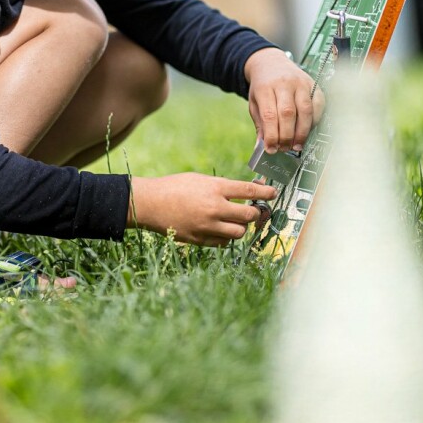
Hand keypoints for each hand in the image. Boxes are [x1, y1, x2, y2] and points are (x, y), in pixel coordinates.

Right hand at [129, 174, 276, 246]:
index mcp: (215, 188)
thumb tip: (246, 192)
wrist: (149, 203)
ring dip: (241, 227)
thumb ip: (222, 187)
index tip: (273, 193)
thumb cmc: (174, 187)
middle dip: (255, 213)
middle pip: (249, 215)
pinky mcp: (200, 239)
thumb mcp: (199, 179)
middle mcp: (214, 208)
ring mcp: (207, 226)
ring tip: (234, 221)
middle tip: (253, 211)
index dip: (266, 193)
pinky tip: (219, 229)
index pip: (249, 191)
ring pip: (239, 232)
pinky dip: (226, 237)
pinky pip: (223, 243)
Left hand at [243, 48, 324, 153]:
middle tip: (285, 148)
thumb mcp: (254, 103)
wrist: (271, 63)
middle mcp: (284, 83)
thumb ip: (260, 124)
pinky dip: (314, 121)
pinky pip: (318, 105)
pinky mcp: (314, 84)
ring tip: (297, 145)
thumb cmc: (263, 86)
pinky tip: (308, 131)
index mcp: (265, 88)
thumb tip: (262, 147)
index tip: (271, 149)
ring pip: (305, 110)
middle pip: (288, 113)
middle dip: (287, 136)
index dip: (272, 135)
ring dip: (302, 132)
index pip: (270, 115)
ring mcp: (301, 83)